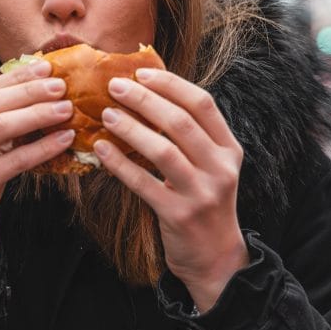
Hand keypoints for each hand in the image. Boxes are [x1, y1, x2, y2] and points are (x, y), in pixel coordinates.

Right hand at [0, 60, 73, 268]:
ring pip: (0, 126)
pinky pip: (15, 159)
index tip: (44, 68)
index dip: (14, 78)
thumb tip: (34, 91)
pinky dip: (42, 147)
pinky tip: (64, 140)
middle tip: (60, 85)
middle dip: (28, 91)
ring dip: (37, 114)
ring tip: (66, 109)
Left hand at [93, 68, 247, 310]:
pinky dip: (120, 163)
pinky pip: (143, 183)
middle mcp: (220, 168)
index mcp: (229, 148)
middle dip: (145, 100)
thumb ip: (190, 134)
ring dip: (131, 128)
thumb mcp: (209, 164)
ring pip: (163, 151)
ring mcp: (201, 193)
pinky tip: (101, 149)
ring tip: (106, 114)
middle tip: (115, 87)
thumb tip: (148, 92)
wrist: (215, 256)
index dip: (170, 84)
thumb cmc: (204, 200)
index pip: (203, 104)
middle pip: (181, 123)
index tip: (141, 73)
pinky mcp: (178, 215)